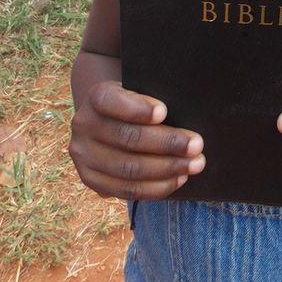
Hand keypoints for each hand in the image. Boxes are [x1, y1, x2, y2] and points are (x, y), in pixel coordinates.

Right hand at [69, 81, 204, 199]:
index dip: (137, 108)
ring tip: (195, 164)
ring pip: (128, 168)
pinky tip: (178, 179)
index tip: (164, 112)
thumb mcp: (139, 90)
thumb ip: (153, 99)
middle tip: (197, 145)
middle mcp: (84, 126)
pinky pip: (126, 191)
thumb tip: (183, 116)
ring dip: (167, 169)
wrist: (106, 120)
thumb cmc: (135, 103)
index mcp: (96, 97)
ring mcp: (84, 156)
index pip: (113, 101)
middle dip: (166, 143)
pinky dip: (156, 187)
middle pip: (127, 138)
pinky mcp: (90, 181)